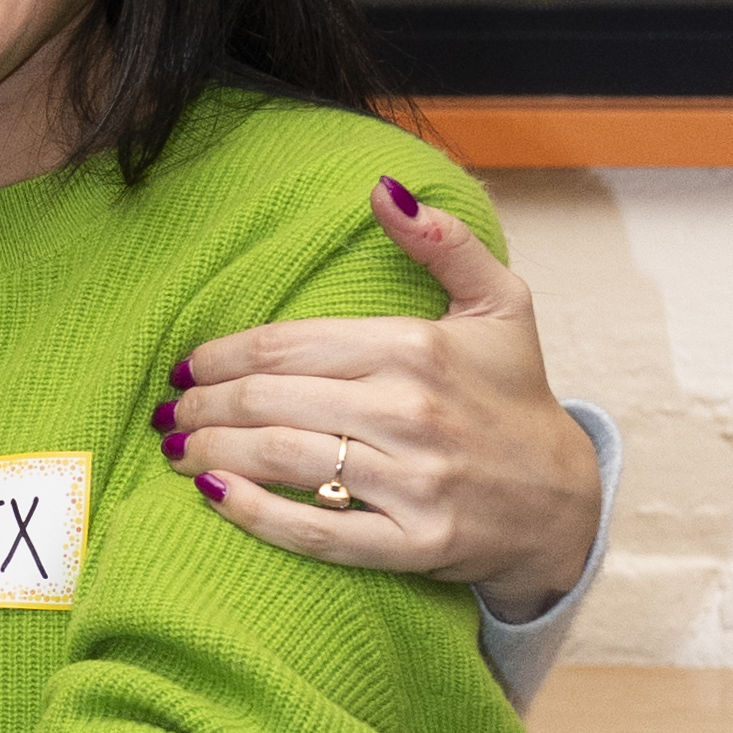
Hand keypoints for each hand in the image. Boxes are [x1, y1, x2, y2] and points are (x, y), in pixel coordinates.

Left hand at [161, 173, 602, 622]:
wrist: (563, 501)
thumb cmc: (515, 394)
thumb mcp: (499, 303)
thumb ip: (443, 242)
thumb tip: (382, 188)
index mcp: (416, 348)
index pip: (286, 346)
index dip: (222, 355)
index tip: (187, 367)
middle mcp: (410, 412)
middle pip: (270, 401)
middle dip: (205, 407)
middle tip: (170, 414)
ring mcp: (413, 482)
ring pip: (281, 459)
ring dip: (213, 454)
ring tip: (178, 451)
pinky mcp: (413, 543)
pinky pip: (315, 530)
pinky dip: (255, 514)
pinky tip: (213, 497)